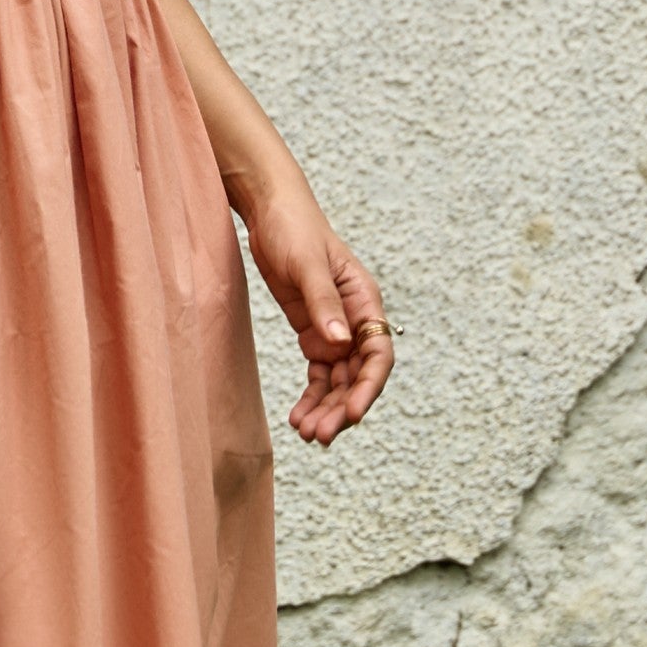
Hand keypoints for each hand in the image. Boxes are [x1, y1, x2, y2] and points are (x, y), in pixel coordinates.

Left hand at [236, 174, 392, 446]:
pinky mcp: (313, 332)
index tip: (353, 414)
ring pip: (339, 380)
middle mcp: (355, 320)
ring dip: (327, 408)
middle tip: (320, 436)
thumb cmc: (293, 228)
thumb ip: (323, 303)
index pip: (378, 354)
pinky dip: (312, 396)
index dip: (369, 387)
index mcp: (365, 301)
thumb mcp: (306, 264)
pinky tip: (298, 416)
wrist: (269, 210)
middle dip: (343, 407)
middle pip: (358, 375)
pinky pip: (319, 374)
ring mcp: (334, 328)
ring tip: (306, 434)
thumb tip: (340, 342)